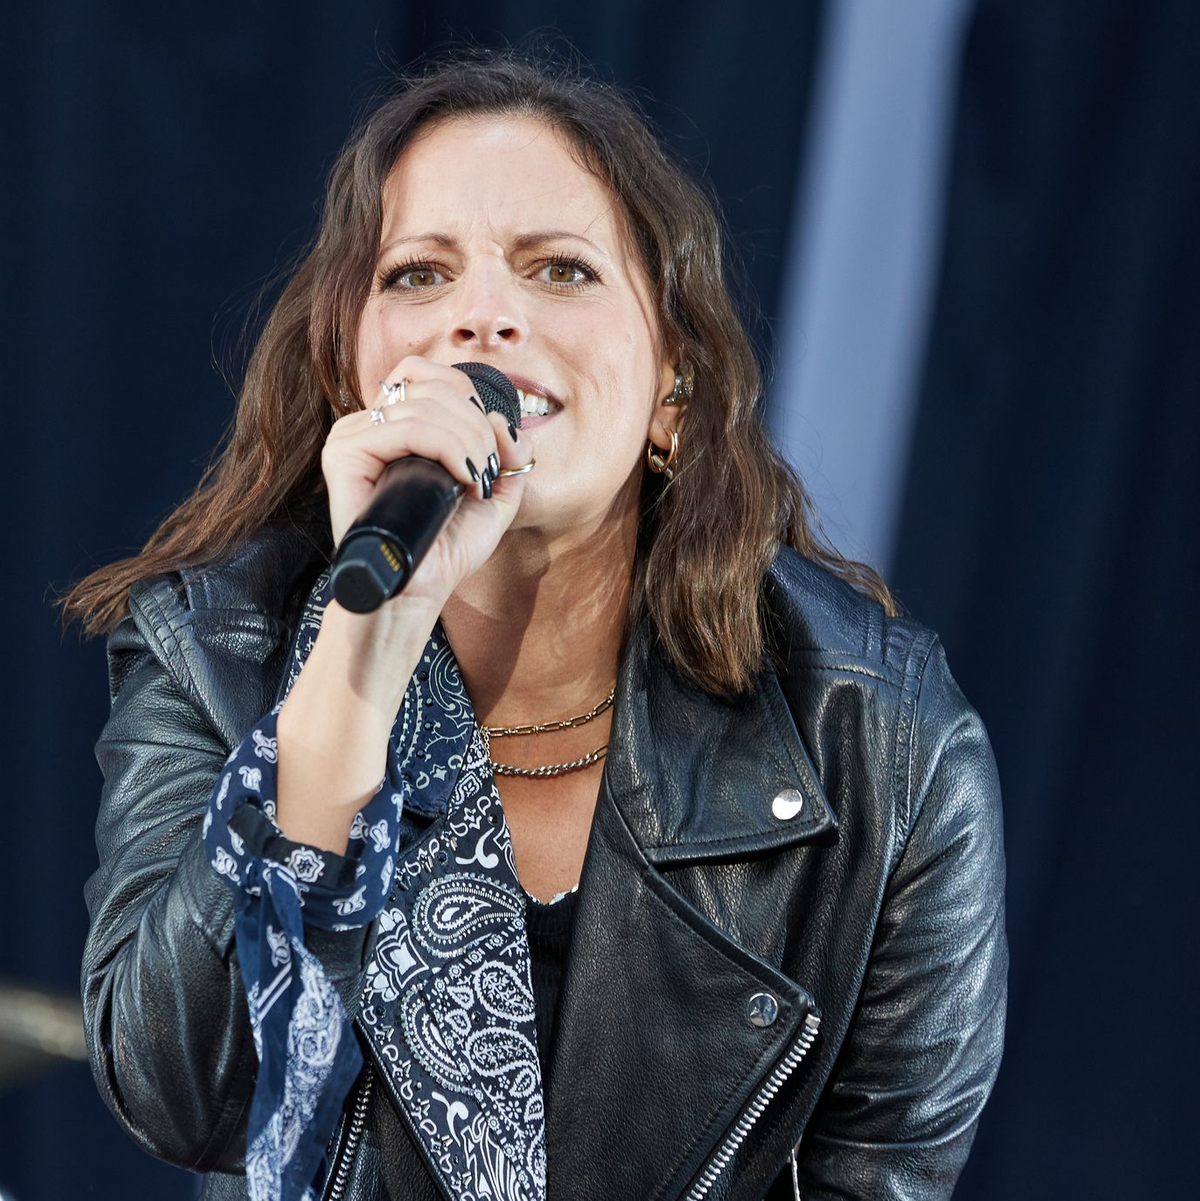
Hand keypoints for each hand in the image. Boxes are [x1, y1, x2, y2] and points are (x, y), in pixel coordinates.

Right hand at [321, 357, 532, 612]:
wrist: (416, 592)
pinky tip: (462, 480)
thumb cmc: (445, 547)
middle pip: (434, 387)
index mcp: (394, 424)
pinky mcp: (344, 455)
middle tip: (487, 473)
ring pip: (425, 405)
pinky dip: (447, 447)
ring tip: (475, 482)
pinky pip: (404, 427)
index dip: (470, 401)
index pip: (429, 374)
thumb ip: (508, 457)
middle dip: (477, 428)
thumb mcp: (492, 496)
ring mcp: (352, 437)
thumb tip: (505, 423)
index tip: (488, 450)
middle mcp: (368, 424)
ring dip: (468, 441)